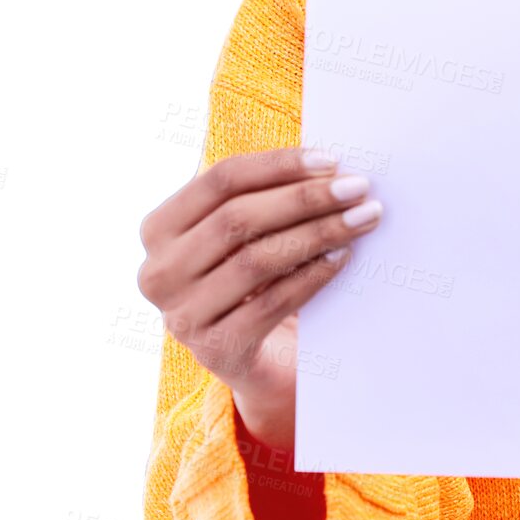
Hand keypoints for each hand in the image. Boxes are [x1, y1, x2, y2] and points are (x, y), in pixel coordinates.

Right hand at [136, 147, 382, 448]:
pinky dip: (312, 276)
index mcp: (159, 229)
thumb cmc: (257, 279)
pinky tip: (342, 257)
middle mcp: (158, 272)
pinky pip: (271, 303)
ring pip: (256, 260)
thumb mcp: (248, 234)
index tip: (331, 160)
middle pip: (237, 218)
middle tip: (358, 188)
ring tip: (361, 219)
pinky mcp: (215, 350)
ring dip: (318, 233)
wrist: (260, 358)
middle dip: (305, 198)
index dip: (277, 165)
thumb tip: (327, 166)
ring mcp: (182, 315)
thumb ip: (268, 198)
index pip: (219, 180)